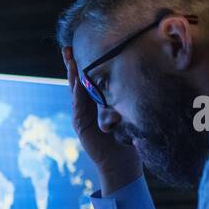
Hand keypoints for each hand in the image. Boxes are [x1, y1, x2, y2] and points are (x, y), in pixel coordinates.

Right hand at [62, 47, 141, 193]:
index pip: (91, 77)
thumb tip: (140, 76)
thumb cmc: (129, 137)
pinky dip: (76, 91)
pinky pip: (77, 103)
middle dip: (73, 63)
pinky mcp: (80, 124)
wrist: (121, 163)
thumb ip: (127, 98)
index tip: (86, 45)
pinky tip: (76, 79)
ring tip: (69, 58)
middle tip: (68, 46)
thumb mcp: (129, 112)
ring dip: (72, 73)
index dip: (87, 62)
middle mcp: (88, 105)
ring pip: (75, 89)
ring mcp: (82, 114)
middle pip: (79, 80)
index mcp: (99, 101)